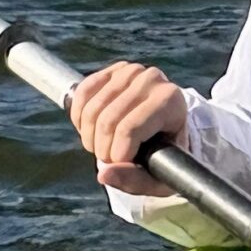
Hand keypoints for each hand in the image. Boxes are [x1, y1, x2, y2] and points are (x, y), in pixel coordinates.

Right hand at [67, 61, 188, 195]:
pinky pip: (83, 93)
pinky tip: (89, 130)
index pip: (130, 129)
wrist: (167, 129)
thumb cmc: (166, 157)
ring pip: (92, 110)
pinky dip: (79, 117)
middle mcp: (152, 79)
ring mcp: (131, 72)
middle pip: (108, 120)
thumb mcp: (159, 178)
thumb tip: (103, 173)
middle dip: (101, 148)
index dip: (116, 154)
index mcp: (171, 101)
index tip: (120, 164)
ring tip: (100, 147)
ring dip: (89, 137)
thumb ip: (135, 180)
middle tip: (108, 159)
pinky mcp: (113, 70)